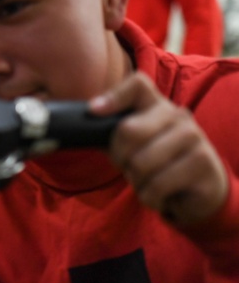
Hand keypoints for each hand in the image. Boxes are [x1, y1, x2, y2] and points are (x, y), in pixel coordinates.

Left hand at [90, 72, 227, 224]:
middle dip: (119, 158)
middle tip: (128, 167)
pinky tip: (160, 194)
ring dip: (136, 182)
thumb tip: (78, 125)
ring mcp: (194, 136)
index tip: (93, 111)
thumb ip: (109, 134)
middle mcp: (177, 115)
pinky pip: (157, 185)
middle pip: (129, 130)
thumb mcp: (132, 146)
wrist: (201, 191)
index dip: (113, 96)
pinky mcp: (203, 162)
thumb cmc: (158, 164)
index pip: (137, 85)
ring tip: (148, 181)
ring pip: (141, 162)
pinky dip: (150, 197)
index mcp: (156, 106)